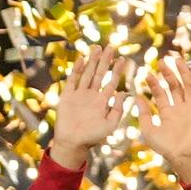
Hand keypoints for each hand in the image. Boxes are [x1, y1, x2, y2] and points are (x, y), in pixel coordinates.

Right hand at [46, 47, 125, 172]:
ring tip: (97, 48)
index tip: (123, 59)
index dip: (117, 70)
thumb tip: (122, 92)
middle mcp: (91, 95)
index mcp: (102, 101)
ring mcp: (79, 94)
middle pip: (100, 73)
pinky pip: (73, 80)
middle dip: (105, 60)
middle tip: (111, 46)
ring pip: (87, 73)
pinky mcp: (67, 96)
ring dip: (92, 61)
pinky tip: (82, 59)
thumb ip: (117, 109)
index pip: (111, 81)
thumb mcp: (110, 124)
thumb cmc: (93, 137)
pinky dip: (77, 70)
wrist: (73, 143)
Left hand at [141, 55, 190, 182]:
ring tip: (176, 60)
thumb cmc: (165, 147)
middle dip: (168, 74)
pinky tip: (190, 72)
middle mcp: (180, 109)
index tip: (146, 73)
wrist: (183, 155)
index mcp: (168, 114)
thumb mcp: (149, 130)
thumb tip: (136, 96)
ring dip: (183, 73)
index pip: (161, 94)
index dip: (154, 83)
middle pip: (174, 87)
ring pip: (188, 86)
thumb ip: (143, 113)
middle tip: (161, 61)